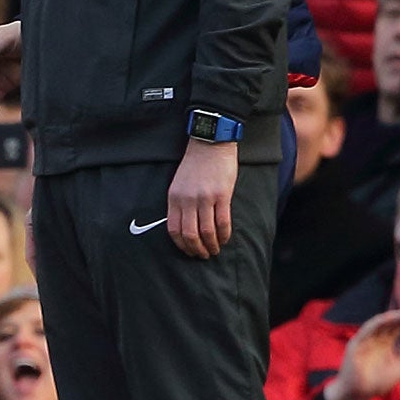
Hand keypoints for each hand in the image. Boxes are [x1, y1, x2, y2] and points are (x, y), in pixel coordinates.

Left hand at [166, 138, 237, 258]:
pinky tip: (225, 239)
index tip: (188, 251)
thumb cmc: (195, 165)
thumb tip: (185, 226)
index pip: (173, 229)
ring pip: (206, 231)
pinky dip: (224, 235)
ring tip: (215, 250)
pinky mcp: (222, 195)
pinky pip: (222, 222)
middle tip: (203, 255)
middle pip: (189, 234)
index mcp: (174, 198)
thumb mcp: (178, 184)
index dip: (181, 245)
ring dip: (212, 245)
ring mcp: (204, 198)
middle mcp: (187, 200)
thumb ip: (180, 203)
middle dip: (196, 249)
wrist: (210, 144)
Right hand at [324, 307, 399, 399]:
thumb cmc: (378, 381)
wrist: (359, 393)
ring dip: (391, 317)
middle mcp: (376, 339)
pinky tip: (387, 319)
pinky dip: (376, 324)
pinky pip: (366, 331)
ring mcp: (365, 340)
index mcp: (387, 343)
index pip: (398, 328)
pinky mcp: (356, 344)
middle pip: (390, 324)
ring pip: (379, 324)